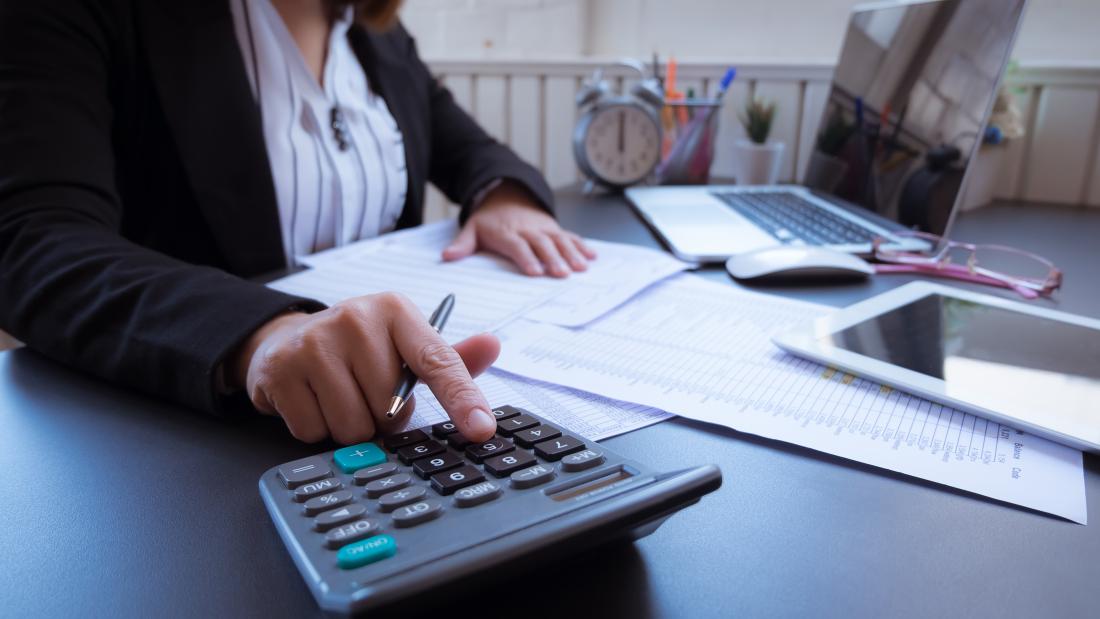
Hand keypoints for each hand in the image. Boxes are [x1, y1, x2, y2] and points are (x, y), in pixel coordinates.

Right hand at [229, 293, 500, 443]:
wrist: (284, 339)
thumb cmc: (358, 349)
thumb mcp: (403, 345)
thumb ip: (448, 358)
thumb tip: (492, 345)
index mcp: (395, 311)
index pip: (437, 362)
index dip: (462, 398)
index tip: (481, 429)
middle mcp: (355, 318)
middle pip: (390, 409)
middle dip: (383, 417)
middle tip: (366, 394)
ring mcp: (314, 341)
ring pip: (353, 427)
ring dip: (350, 428)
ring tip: (339, 397)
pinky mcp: (280, 368)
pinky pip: (314, 431)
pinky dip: (315, 429)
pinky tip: (311, 401)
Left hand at [442, 182, 596, 276]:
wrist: (506, 195)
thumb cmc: (490, 220)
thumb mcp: (472, 228)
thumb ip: (463, 244)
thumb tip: (447, 256)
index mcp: (507, 232)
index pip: (517, 246)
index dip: (526, 258)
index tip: (535, 271)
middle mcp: (528, 229)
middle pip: (542, 244)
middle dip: (553, 259)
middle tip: (561, 274)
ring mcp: (544, 228)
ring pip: (559, 240)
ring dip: (571, 254)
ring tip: (580, 268)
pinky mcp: (555, 228)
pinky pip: (570, 236)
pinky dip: (582, 246)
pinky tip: (591, 257)